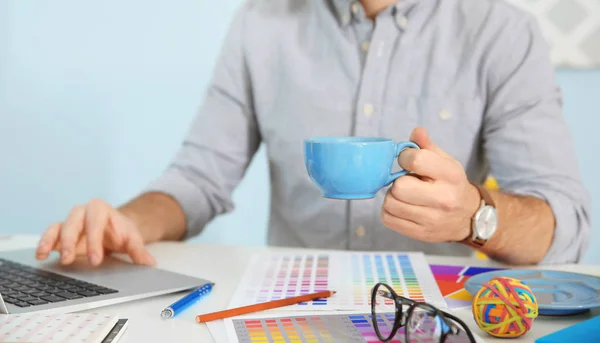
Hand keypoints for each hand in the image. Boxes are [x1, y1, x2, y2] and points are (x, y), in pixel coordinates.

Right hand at [35, 199, 155, 265]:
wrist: (115, 228)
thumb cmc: (122, 231)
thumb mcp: (133, 238)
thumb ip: (139, 250)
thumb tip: (149, 262)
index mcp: (101, 209)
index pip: (96, 223)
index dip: (94, 241)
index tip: (95, 260)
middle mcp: (82, 212)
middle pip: (73, 223)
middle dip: (71, 242)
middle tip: (70, 260)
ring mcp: (70, 222)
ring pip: (58, 227)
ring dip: (51, 241)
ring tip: (45, 255)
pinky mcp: (61, 233)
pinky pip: (50, 235)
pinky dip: (45, 244)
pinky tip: (41, 255)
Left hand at [381, 127, 480, 242]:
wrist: (469, 217)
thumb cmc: (452, 185)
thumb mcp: (446, 162)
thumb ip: (427, 146)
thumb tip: (416, 131)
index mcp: (450, 175)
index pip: (416, 160)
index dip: (404, 158)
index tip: (407, 161)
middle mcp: (444, 199)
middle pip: (399, 187)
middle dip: (398, 182)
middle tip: (405, 182)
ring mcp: (432, 219)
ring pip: (391, 204)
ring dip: (392, 197)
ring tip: (404, 195)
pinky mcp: (421, 233)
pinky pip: (388, 220)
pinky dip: (389, 212)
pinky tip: (401, 207)